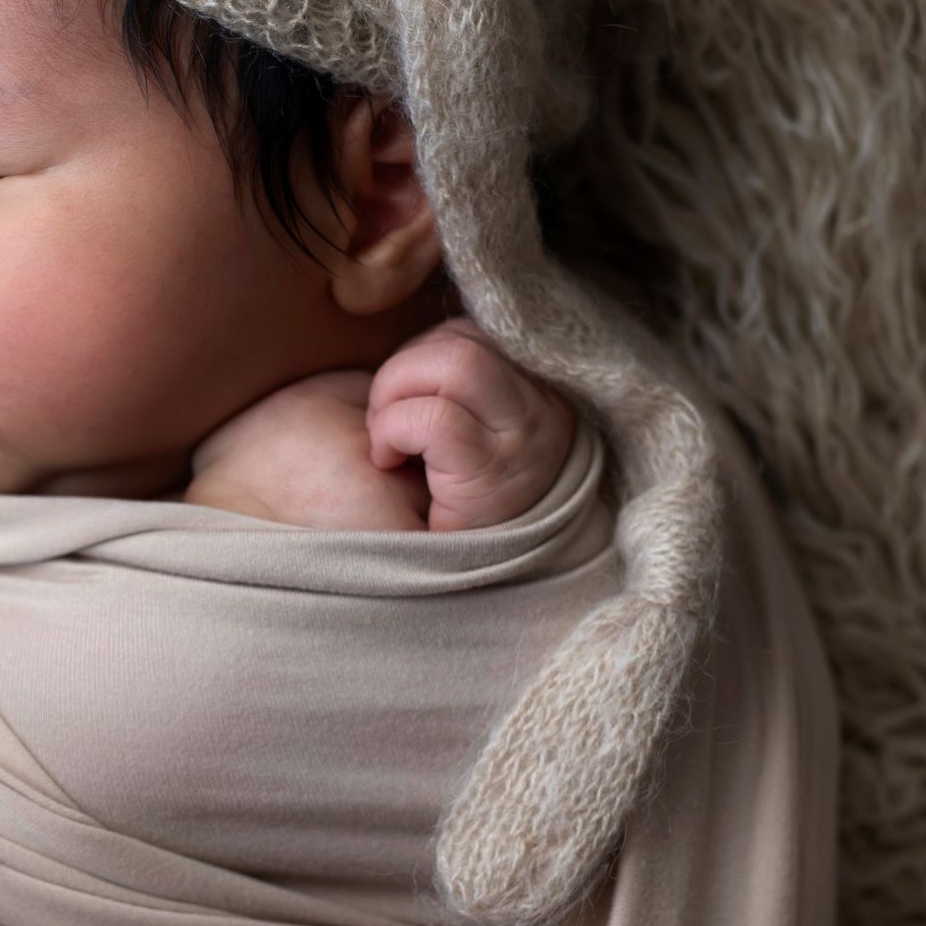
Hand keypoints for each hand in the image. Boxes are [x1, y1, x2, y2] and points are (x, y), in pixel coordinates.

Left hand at [365, 316, 574, 531]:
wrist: (486, 591)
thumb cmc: (466, 507)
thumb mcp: (479, 433)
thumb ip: (459, 389)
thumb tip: (412, 357)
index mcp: (536, 390)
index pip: (470, 333)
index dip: (420, 356)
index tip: (407, 403)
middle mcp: (541, 407)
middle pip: (460, 341)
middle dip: (400, 371)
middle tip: (384, 422)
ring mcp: (520, 437)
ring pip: (451, 362)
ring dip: (393, 395)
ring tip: (386, 440)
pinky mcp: (490, 471)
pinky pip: (432, 419)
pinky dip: (391, 429)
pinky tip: (387, 460)